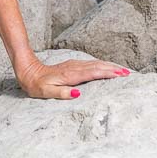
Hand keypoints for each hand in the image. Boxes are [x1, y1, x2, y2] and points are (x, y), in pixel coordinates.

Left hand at [15, 56, 130, 99]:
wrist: (28, 71)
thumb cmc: (36, 85)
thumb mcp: (46, 92)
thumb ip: (61, 93)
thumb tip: (78, 93)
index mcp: (70, 75)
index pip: (93, 73)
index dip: (107, 73)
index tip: (120, 75)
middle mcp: (74, 67)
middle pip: (97, 66)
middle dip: (113, 69)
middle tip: (128, 74)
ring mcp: (74, 65)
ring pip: (95, 64)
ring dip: (110, 67)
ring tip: (123, 71)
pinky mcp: (73, 65)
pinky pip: (91, 64)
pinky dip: (102, 66)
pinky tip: (108, 68)